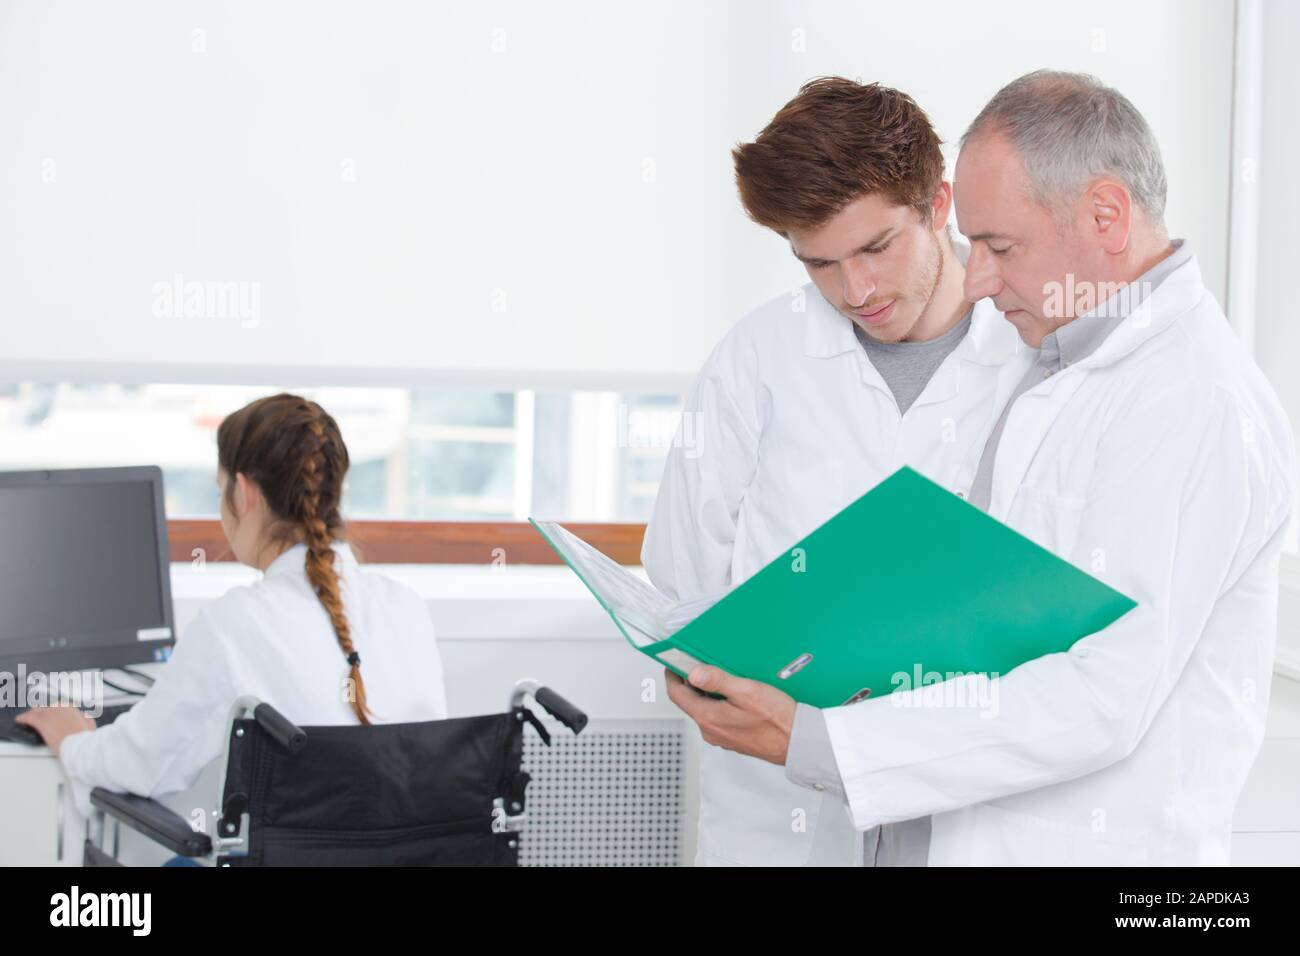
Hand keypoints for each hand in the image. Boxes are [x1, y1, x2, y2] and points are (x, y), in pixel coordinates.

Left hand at [14, 706, 96, 754]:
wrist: (79, 745)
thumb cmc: (84, 737)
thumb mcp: (90, 725)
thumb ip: (85, 718)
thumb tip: (84, 716)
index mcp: (70, 708)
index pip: (58, 705)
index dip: (54, 710)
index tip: (52, 714)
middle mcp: (59, 709)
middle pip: (45, 707)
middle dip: (41, 711)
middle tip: (38, 716)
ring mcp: (49, 715)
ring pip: (36, 711)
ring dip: (32, 713)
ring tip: (27, 717)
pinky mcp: (41, 723)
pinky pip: (28, 718)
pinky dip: (22, 718)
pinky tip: (19, 720)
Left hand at [664, 665, 797, 764]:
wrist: (798, 743)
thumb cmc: (777, 720)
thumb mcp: (747, 692)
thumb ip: (717, 681)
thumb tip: (694, 673)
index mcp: (708, 718)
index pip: (677, 695)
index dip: (673, 675)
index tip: (673, 662)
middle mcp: (711, 731)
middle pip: (690, 701)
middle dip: (692, 681)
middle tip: (700, 663)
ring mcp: (722, 736)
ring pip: (705, 709)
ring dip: (708, 692)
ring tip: (723, 676)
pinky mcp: (733, 738)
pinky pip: (719, 717)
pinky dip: (720, 703)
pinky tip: (737, 695)